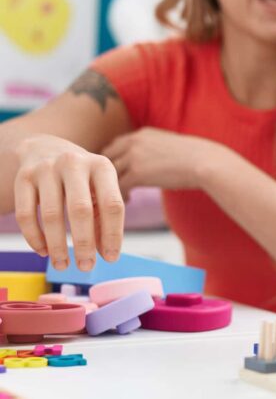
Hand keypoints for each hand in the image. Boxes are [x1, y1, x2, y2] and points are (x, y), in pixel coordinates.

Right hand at [14, 134, 124, 270]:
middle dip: (84, 243)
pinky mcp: (23, 177)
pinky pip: (26, 214)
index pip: (112, 204)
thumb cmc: (80, 178)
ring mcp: (47, 168)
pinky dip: (34, 237)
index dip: (112, 234)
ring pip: (51, 215)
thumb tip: (105, 253)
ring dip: (57, 245)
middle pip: (80, 210)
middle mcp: (75, 163)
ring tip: (63, 265)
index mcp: (102, 166)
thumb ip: (103, 217)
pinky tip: (43, 251)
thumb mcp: (99, 188)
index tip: (111, 258)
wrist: (45, 148)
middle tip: (86, 266)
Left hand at [102, 128, 218, 194]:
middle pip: (106, 157)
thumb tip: (156, 163)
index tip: (113, 174)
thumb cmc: (196, 157)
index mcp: (142, 133)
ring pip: (109, 174)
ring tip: (114, 198)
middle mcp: (134, 141)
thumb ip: (155, 150)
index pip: (116, 145)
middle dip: (102, 173)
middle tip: (106, 188)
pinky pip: (117, 187)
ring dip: (108, 187)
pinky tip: (128, 202)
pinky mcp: (136, 173)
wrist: (204, 162)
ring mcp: (133, 157)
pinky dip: (119, 196)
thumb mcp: (170, 145)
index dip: (112, 160)